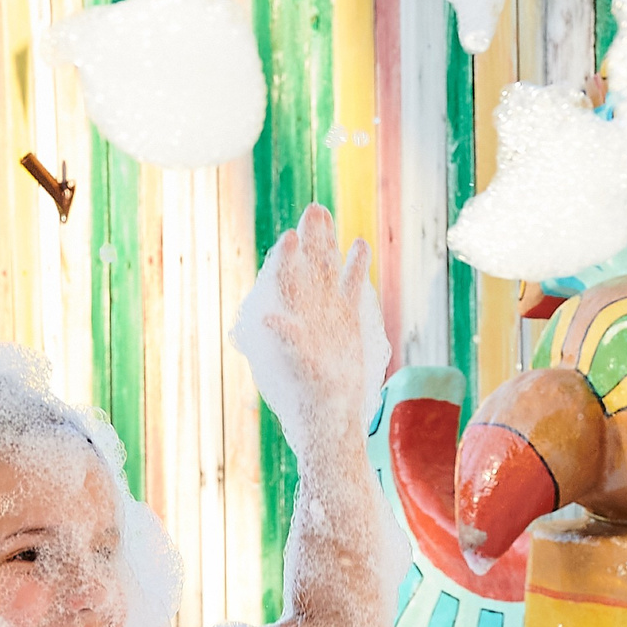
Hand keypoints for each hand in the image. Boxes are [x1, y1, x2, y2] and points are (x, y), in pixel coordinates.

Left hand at [235, 204, 380, 441]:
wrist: (329, 417)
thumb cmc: (306, 398)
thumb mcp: (296, 370)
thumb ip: (285, 342)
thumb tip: (267, 319)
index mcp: (285, 318)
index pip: (282, 282)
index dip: (285, 260)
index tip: (289, 240)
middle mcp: (303, 310)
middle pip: (305, 266)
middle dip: (308, 240)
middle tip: (313, 210)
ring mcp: (325, 311)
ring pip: (326, 270)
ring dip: (326, 242)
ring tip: (322, 212)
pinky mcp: (347, 319)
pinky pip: (350, 286)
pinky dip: (355, 267)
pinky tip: (358, 245)